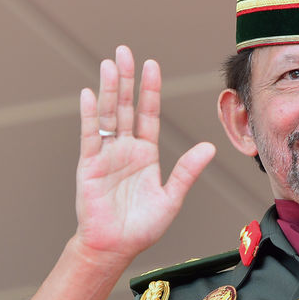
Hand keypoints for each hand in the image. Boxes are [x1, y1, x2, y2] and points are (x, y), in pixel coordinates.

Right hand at [72, 46, 215, 261]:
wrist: (114, 248)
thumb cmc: (142, 227)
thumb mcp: (171, 198)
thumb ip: (187, 171)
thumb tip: (209, 147)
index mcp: (145, 154)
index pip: (148, 114)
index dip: (150, 90)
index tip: (151, 65)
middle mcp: (125, 149)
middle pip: (125, 107)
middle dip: (126, 80)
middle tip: (125, 51)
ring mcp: (106, 155)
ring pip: (108, 115)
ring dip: (108, 89)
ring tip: (109, 64)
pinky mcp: (89, 166)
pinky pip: (89, 136)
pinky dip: (89, 115)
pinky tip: (89, 94)